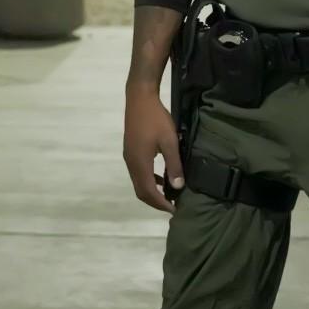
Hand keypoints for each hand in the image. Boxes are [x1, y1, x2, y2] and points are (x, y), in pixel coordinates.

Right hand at [123, 85, 183, 212]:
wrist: (139, 98)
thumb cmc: (156, 119)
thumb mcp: (170, 141)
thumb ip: (174, 164)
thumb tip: (178, 186)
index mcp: (140, 163)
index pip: (148, 192)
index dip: (161, 203)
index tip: (174, 210)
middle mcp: (131, 163)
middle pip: (141, 191)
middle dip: (155, 201)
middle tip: (172, 206)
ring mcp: (129, 157)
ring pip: (139, 182)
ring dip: (152, 191)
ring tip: (169, 194)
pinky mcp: (131, 151)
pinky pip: (139, 173)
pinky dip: (149, 180)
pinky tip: (162, 176)